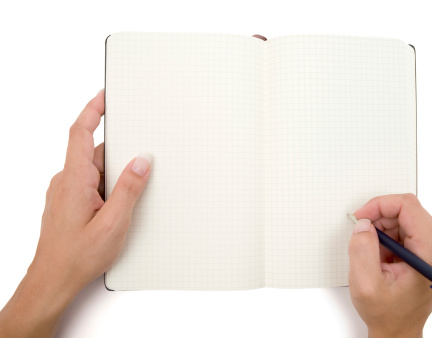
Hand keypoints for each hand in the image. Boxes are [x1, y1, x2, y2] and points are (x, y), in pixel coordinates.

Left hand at [0, 90, 151, 337]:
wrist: (53, 281)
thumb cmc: (76, 257)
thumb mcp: (113, 223)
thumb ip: (129, 189)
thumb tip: (142, 162)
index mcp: (74, 179)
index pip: (80, 132)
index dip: (93, 109)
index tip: (105, 95)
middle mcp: (66, 181)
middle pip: (94, 151)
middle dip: (119, 153)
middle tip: (137, 166)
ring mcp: (65, 192)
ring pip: (94, 169)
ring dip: (113, 176)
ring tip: (123, 202)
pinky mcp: (69, 202)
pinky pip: (91, 182)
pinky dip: (106, 186)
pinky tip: (116, 208)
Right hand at [348, 194, 431, 337]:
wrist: (399, 330)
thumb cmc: (388, 313)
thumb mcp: (365, 284)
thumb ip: (362, 250)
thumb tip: (364, 224)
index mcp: (431, 254)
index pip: (408, 206)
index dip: (380, 205)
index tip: (361, 217)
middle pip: (408, 209)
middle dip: (380, 218)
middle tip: (363, 236)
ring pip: (406, 216)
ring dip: (384, 228)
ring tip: (375, 253)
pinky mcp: (431, 249)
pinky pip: (407, 226)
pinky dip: (389, 235)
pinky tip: (383, 255)